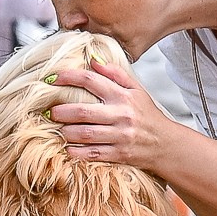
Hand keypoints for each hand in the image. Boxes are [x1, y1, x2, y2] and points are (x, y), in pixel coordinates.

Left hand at [47, 50, 178, 170]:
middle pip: (83, 111)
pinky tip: (68, 148)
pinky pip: (93, 154)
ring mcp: (120, 136)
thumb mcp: (137, 90)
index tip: (53, 78)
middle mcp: (121, 115)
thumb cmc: (148, 116)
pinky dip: (77, 152)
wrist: (166, 144)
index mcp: (123, 96)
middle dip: (62, 111)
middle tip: (50, 111)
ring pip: (85, 134)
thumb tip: (94, 61)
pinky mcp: (119, 154)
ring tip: (59, 129)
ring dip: (67, 132)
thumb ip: (116, 74)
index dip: (69, 77)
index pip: (92, 81)